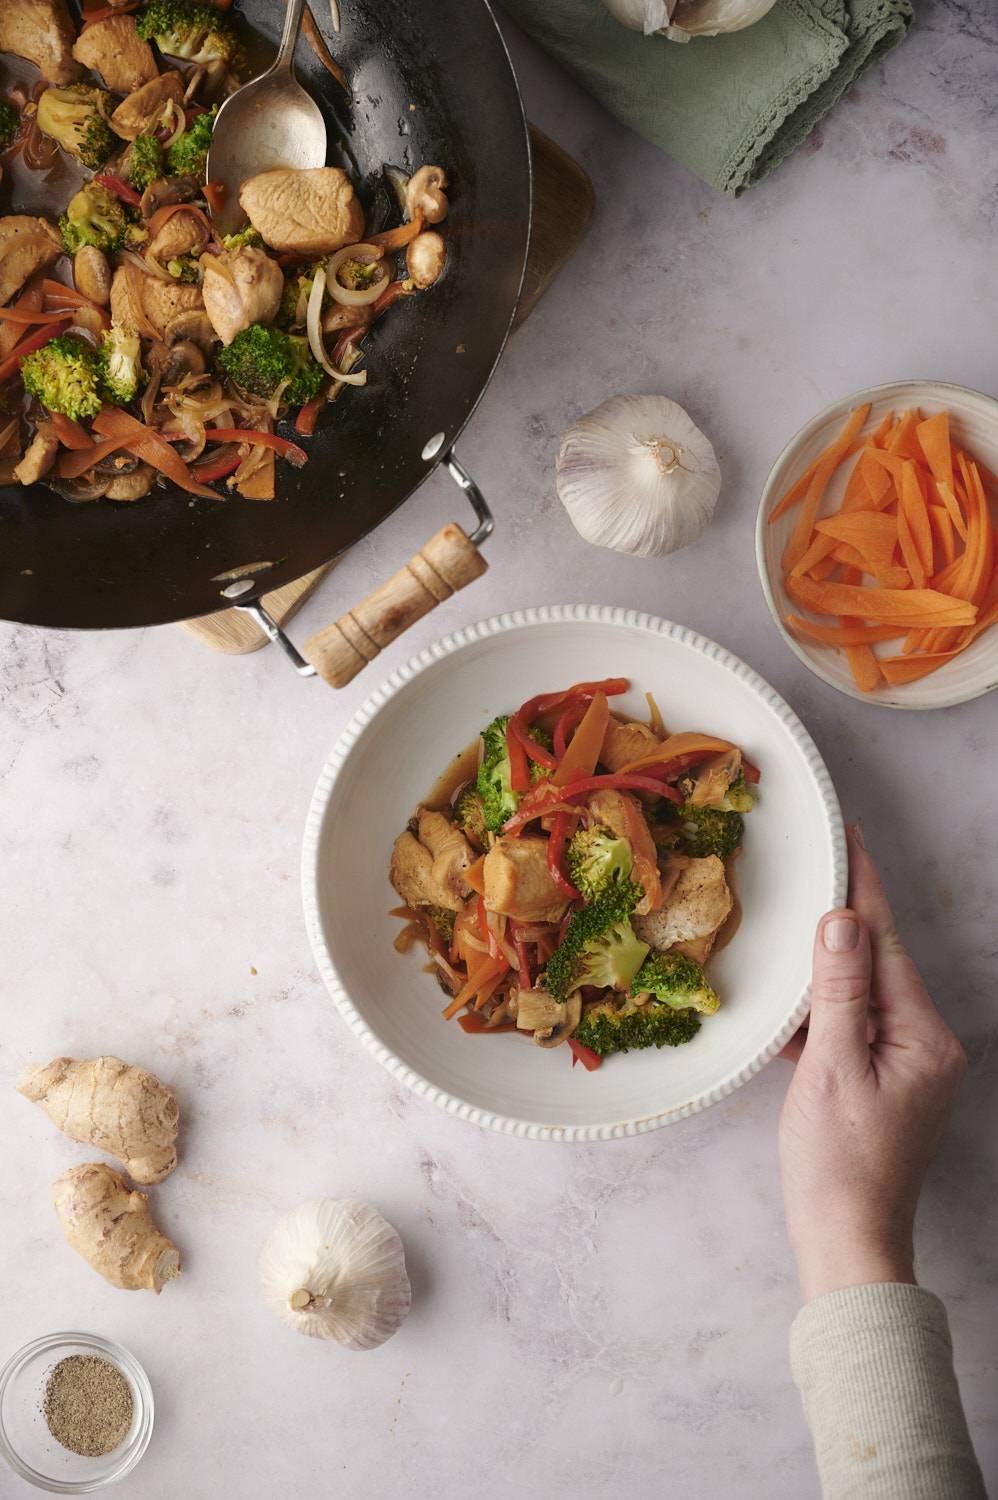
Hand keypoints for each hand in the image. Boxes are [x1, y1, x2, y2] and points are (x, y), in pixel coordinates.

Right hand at [779, 825, 966, 1301]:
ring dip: (828, 965)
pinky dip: (824, 1011)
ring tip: (799, 923)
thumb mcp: (832, 1068)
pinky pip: (853, 1027)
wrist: (847, 1241)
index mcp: (922, 1036)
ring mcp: (907, 1066)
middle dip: (846, 918)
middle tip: (819, 865)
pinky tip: (795, 1001)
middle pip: (878, 963)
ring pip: (863, 994)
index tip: (850, 839)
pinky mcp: (883, 1084)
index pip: (885, 944)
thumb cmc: (838, 1165)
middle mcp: (925, 1045)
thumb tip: (841, 921)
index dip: (864, 889)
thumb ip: (838, 992)